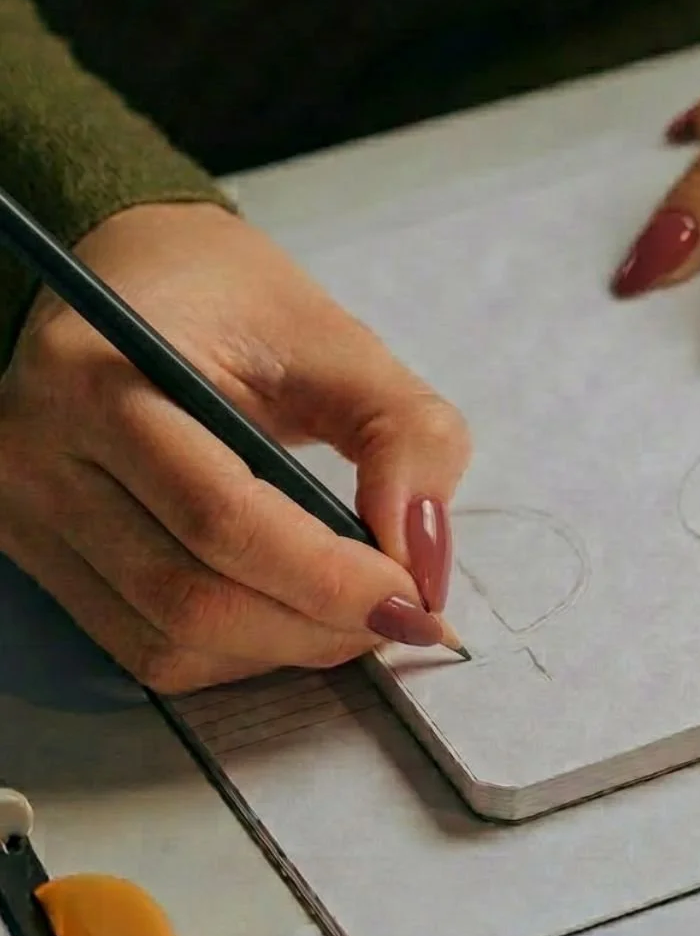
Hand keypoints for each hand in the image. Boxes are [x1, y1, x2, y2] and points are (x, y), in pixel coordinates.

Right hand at [0, 203, 470, 691]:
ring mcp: (24, 515)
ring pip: (166, 642)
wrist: (139, 282)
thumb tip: (423, 557)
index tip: (415, 594)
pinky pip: (143, 647)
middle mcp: (37, 455)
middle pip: (190, 598)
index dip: (330, 576)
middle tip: (399, 614)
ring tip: (354, 616)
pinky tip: (293, 617)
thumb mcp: (336, 339)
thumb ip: (403, 432)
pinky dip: (236, 653)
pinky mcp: (38, 556)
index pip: (221, 516)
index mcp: (99, 377)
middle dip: (316, 625)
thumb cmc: (236, 302)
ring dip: (282, 649)